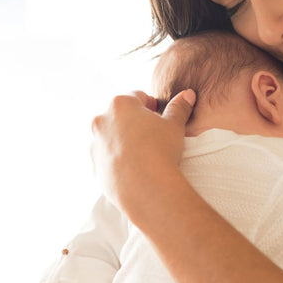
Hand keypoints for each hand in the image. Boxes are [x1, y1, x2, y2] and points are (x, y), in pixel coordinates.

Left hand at [91, 89, 195, 216]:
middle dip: (134, 122)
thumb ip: (179, 107)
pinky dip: (117, 160)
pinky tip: (134, 168)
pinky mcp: (95, 166)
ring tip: (143, 154)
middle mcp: (102, 121)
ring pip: (111, 137)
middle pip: (120, 115)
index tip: (160, 116)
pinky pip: (107, 158)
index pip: (137, 96)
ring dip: (123, 140)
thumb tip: (187, 94)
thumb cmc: (161, 151)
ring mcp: (95, 144)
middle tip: (152, 135)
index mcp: (120, 104)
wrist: (146, 188)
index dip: (151, 105)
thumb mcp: (174, 126)